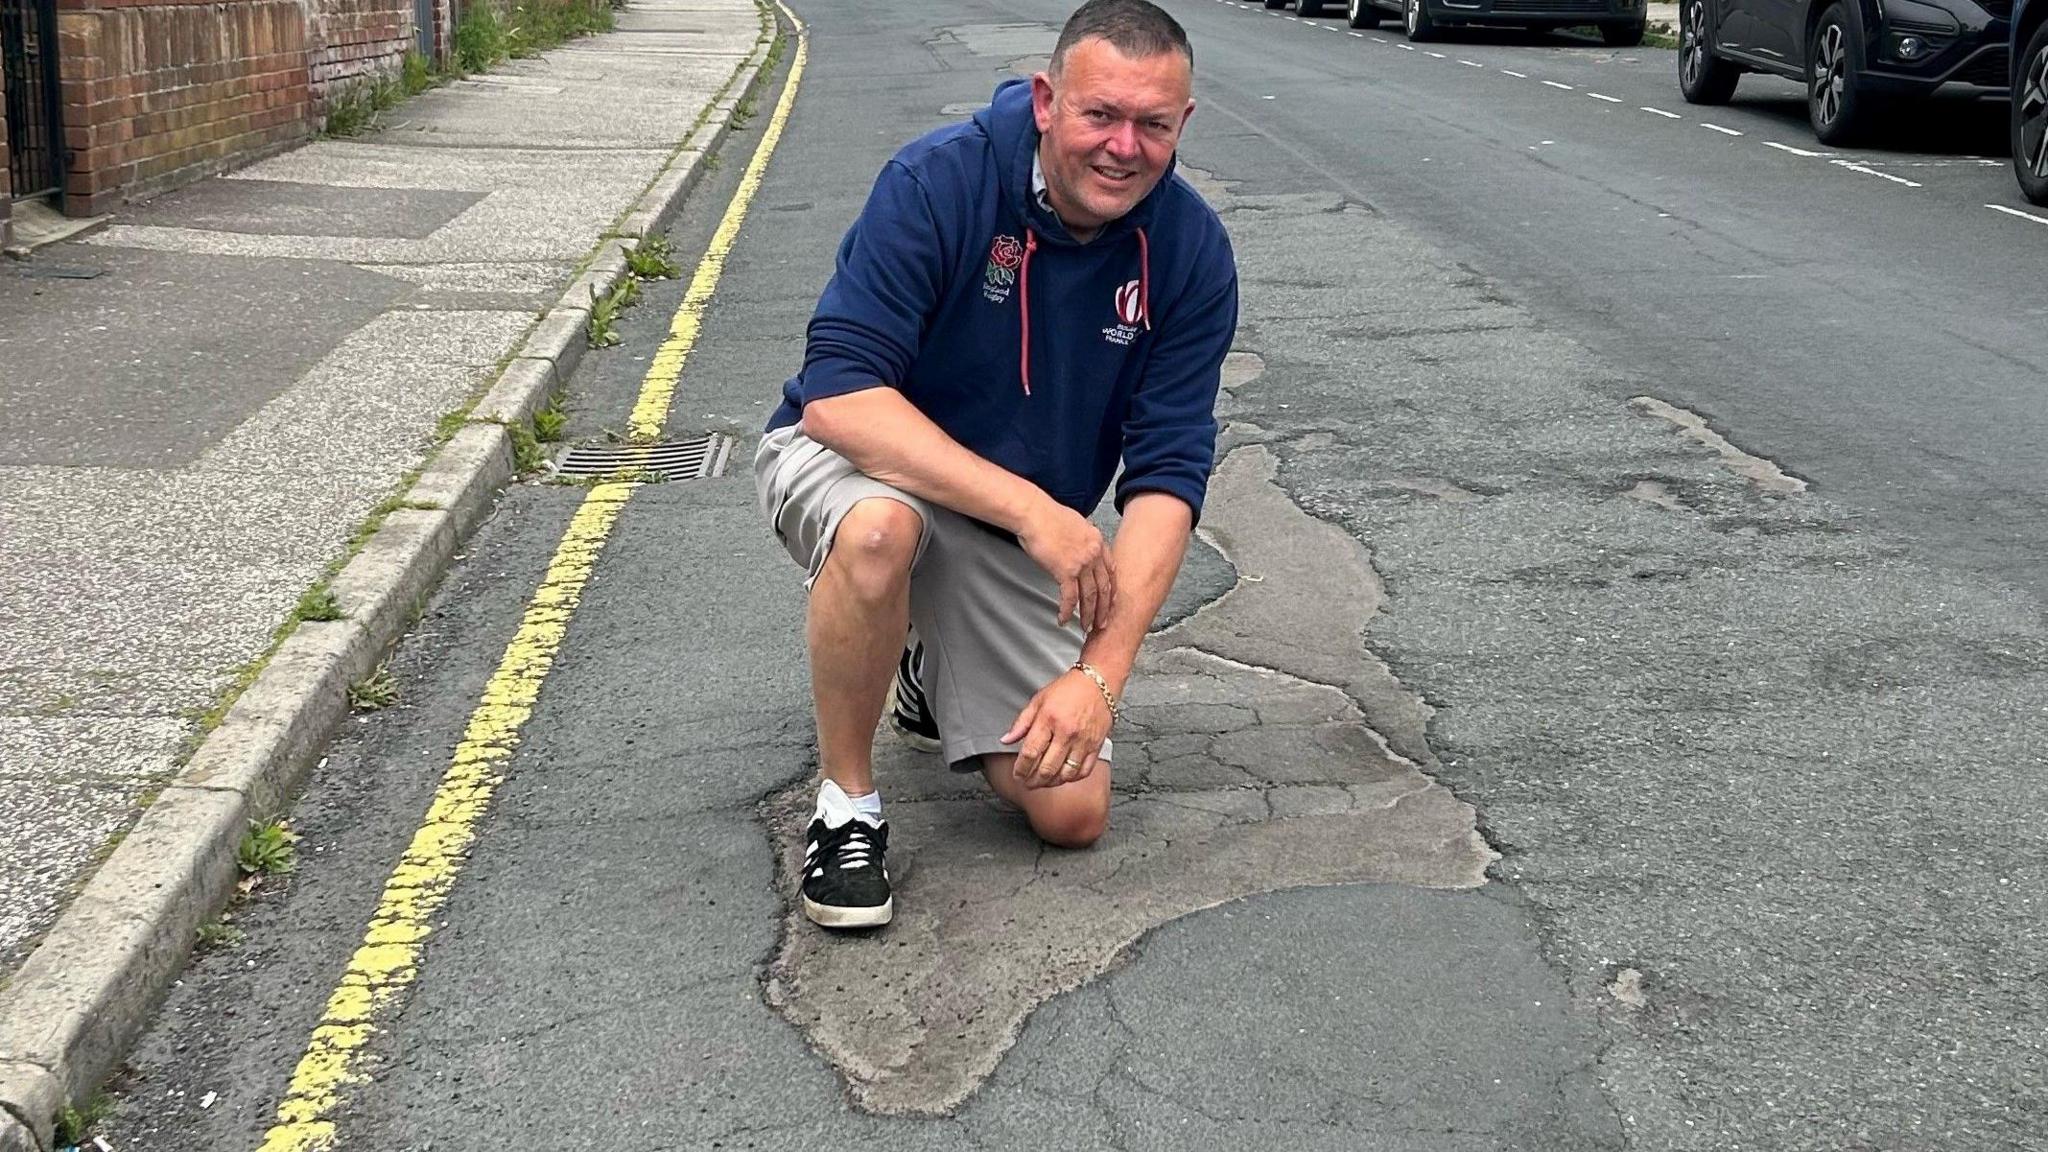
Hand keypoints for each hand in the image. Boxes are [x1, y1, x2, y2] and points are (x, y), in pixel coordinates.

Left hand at [1002, 670, 1113, 788]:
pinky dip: (1071, 778)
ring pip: (1065, 774)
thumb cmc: (1068, 689)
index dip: (1020, 769)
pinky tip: (1063, 776)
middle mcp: (1067, 733)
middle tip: (1026, 783)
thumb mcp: (1038, 700)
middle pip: (1047, 768)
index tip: (1016, 775)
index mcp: (1049, 720)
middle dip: (1033, 781)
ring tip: (1043, 782)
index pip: (1030, 753)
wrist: (1099, 681)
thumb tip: (1006, 740)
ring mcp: (1083, 741)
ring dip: (1051, 783)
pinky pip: (1084, 771)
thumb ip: (1021, 723)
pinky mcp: (1097, 746)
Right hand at [1017, 500, 1115, 631]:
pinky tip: (1063, 620)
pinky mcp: (1065, 571)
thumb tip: (1079, 546)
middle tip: (1102, 623)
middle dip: (1103, 609)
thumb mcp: (1075, 523)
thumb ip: (1082, 538)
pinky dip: (1067, 611)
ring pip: (1089, 596)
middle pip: (1104, 588)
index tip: (1110, 602)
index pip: (1110, 571)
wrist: (1034, 513)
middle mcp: (1093, 554)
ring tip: (1085, 627)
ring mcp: (1081, 563)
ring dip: (1088, 615)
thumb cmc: (1047, 516)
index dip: (1111, 590)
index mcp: (1097, 542)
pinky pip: (1069, 597)